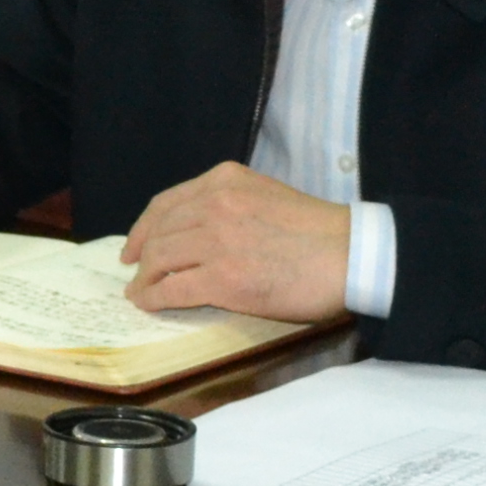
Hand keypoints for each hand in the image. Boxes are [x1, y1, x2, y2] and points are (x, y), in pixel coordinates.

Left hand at [119, 160, 351, 320]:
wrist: (350, 255)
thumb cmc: (318, 232)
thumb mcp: (267, 197)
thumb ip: (232, 205)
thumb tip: (200, 233)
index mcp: (225, 180)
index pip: (167, 203)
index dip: (143, 228)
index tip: (134, 246)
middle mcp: (215, 203)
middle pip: (159, 233)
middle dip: (142, 257)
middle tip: (136, 275)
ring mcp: (216, 240)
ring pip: (159, 260)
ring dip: (144, 280)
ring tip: (142, 293)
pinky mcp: (222, 277)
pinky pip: (171, 289)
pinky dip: (154, 298)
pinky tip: (150, 305)